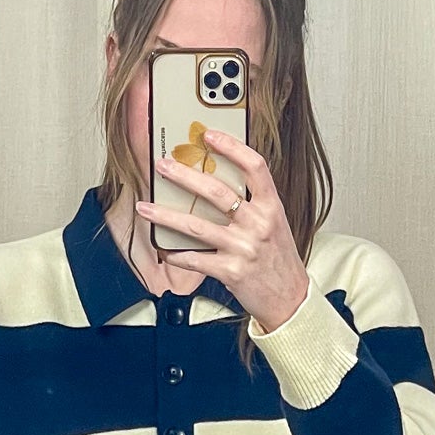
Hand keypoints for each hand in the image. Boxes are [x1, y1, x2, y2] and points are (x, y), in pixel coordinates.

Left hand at [135, 130, 309, 332]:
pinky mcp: (230, 272)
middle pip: (216, 192)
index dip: (232, 147)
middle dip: (184, 176)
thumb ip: (254, 203)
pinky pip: (195, 259)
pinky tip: (162, 248)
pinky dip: (175, 254)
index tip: (209, 135)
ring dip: (165, 215)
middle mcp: (258, 225)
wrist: (290, 299)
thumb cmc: (278, 259)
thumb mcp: (275, 224)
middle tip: (163, 166)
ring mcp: (243, 248)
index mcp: (272, 207)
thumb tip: (217, 181)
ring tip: (145, 207)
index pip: (254, 167)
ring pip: (196, 226)